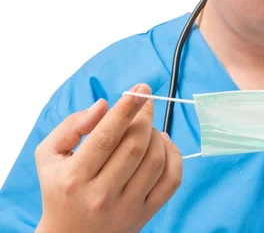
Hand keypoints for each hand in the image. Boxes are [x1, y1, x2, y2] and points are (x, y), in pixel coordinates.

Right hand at [34, 84, 182, 232]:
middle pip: (135, 145)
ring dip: (158, 134)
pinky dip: (174, 155)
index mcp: (74, 177)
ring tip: (148, 126)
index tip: (141, 89)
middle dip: (145, 116)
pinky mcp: (146, 214)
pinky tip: (163, 144)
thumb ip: (71, 126)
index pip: (107, 136)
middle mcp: (101, 195)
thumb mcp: (49, 156)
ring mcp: (126, 207)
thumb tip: (103, 105)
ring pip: (156, 160)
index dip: (128, 108)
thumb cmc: (60, 188)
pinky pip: (172, 180)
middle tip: (145, 102)